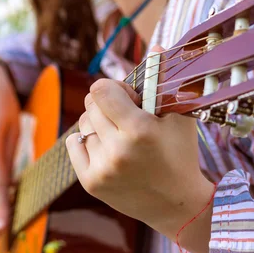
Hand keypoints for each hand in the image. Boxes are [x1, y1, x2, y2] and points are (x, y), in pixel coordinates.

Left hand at [66, 77, 213, 252]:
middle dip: (106, 104)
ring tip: (119, 135)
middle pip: (90, 104)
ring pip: (83, 124)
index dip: (113, 88)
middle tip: (124, 116)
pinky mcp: (91, 182)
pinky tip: (105, 146)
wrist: (177, 206)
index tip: (128, 97)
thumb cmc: (180, 154)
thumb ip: (164, 81)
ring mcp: (102, 168)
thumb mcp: (179, 116)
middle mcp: (117, 150)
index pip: (100, 89)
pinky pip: (73, 143)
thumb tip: (158, 46)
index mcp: (139, 130)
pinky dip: (85, 140)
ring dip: (98, 123)